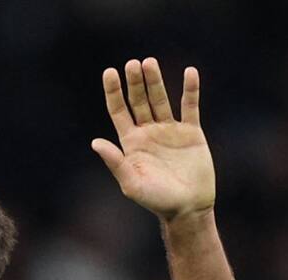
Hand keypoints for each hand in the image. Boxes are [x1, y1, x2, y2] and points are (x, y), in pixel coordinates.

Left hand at [91, 58, 215, 221]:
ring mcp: (170, 130)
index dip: (114, 92)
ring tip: (149, 63)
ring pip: (161, 99)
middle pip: (139, 101)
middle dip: (134, 82)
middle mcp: (148, 132)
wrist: (187, 208)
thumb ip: (115, 162)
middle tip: (132, 64)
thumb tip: (95, 142)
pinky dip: (190, 90)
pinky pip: (190, 106)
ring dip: (155, 81)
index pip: (119, 111)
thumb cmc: (156, 200)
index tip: (110, 72)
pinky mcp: (191, 132)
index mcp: (131, 143)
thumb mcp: (131, 183)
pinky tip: (190, 72)